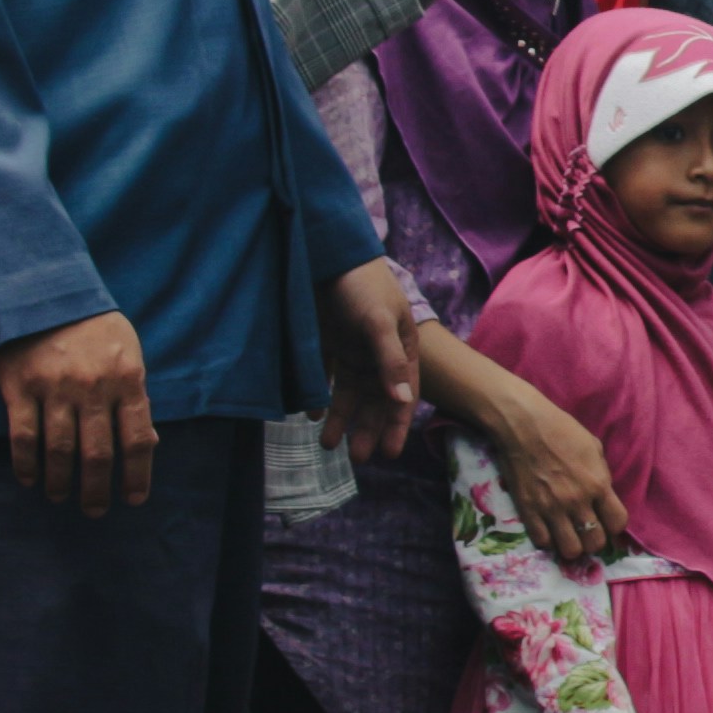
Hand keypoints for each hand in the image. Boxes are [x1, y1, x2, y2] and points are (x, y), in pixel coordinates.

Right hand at [0, 310, 154, 511]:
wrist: (44, 295)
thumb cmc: (95, 329)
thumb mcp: (129, 354)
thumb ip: (136, 399)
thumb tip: (149, 443)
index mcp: (128, 380)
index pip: (137, 439)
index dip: (137, 475)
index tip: (133, 499)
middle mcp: (93, 388)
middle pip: (97, 453)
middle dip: (98, 488)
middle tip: (95, 509)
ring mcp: (55, 389)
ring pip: (59, 450)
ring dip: (60, 481)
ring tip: (61, 497)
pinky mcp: (20, 388)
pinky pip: (24, 436)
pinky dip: (26, 463)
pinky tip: (30, 479)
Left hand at [320, 261, 419, 461]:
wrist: (326, 253)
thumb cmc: (362, 286)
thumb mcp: (379, 323)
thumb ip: (390, 361)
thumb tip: (401, 400)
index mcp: (401, 349)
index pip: (401, 395)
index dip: (395, 425)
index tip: (388, 454)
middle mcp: (378, 354)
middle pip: (375, 400)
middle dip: (367, 429)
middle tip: (357, 459)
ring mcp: (352, 349)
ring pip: (348, 393)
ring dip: (341, 419)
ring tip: (327, 445)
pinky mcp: (327, 343)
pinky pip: (324, 378)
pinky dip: (318, 396)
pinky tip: (310, 415)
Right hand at [478, 372, 629, 570]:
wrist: (524, 427)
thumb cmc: (562, 431)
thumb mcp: (594, 448)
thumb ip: (601, 475)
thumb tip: (603, 495)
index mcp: (598, 485)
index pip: (618, 523)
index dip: (615, 527)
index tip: (608, 523)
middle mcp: (578, 502)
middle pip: (595, 542)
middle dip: (594, 541)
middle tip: (587, 533)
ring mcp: (551, 509)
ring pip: (570, 550)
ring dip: (572, 546)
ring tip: (569, 537)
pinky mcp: (528, 511)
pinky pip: (542, 542)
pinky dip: (547, 540)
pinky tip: (548, 530)